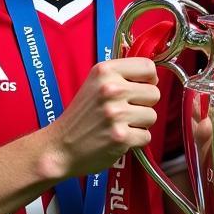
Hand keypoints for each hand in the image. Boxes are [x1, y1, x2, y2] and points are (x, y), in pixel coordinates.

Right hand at [44, 58, 158, 178]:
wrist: (59, 147)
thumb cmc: (81, 116)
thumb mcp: (95, 84)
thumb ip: (121, 76)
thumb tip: (153, 78)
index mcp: (105, 71)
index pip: (148, 67)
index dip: (149, 79)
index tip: (141, 88)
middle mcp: (111, 89)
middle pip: (154, 93)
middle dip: (144, 104)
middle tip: (125, 111)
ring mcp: (116, 114)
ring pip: (152, 116)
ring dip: (140, 124)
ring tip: (120, 125)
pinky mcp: (121, 137)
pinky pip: (146, 136)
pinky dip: (136, 140)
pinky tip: (119, 138)